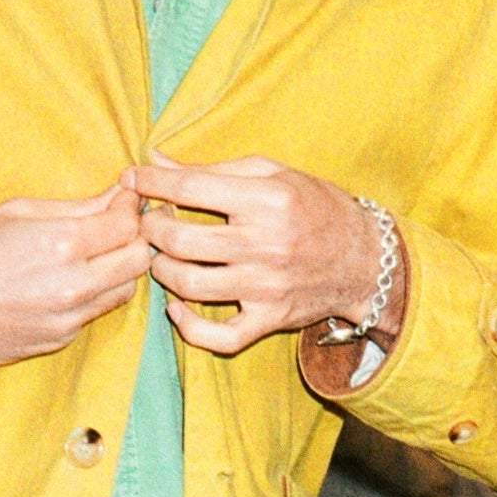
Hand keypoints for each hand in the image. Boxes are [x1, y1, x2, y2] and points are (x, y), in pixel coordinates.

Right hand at [0, 184, 150, 363]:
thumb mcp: (15, 212)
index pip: (127, 224)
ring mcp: (67, 319)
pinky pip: (94, 313)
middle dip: (134, 238)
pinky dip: (91, 295)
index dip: (131, 206)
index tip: (124, 198)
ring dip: (118, 269)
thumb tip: (118, 197)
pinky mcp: (58, 340)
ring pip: (124, 291)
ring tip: (93, 254)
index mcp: (60, 245)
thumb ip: (75, 207)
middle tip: (116, 227)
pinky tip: (64, 282)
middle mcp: (72, 286)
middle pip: (139, 260)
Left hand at [130, 157, 386, 356]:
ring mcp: (267, 286)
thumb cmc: (315, 208)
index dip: (152, 183)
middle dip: (150, 230)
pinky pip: (220, 336)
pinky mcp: (271, 319)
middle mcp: (265, 244)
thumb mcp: (272, 175)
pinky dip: (189, 326)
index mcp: (266, 200)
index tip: (131, 179)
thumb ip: (212, 170)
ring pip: (189, 284)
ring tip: (162, 258)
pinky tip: (177, 307)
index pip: (192, 189)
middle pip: (180, 240)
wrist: (365, 260)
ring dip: (161, 270)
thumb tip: (155, 160)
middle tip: (148, 224)